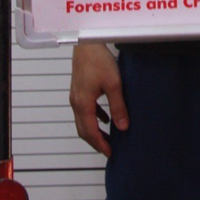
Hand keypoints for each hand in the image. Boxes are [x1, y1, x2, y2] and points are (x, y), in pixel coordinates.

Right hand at [68, 41, 125, 156]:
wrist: (88, 45)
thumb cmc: (99, 61)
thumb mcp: (114, 85)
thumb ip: (118, 107)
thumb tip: (123, 127)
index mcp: (82, 104)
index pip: (90, 132)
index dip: (100, 144)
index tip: (110, 153)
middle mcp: (76, 103)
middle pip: (84, 130)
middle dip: (96, 142)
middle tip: (109, 150)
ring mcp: (77, 97)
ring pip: (84, 121)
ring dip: (95, 131)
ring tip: (109, 138)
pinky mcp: (80, 91)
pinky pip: (86, 111)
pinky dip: (95, 118)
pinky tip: (106, 119)